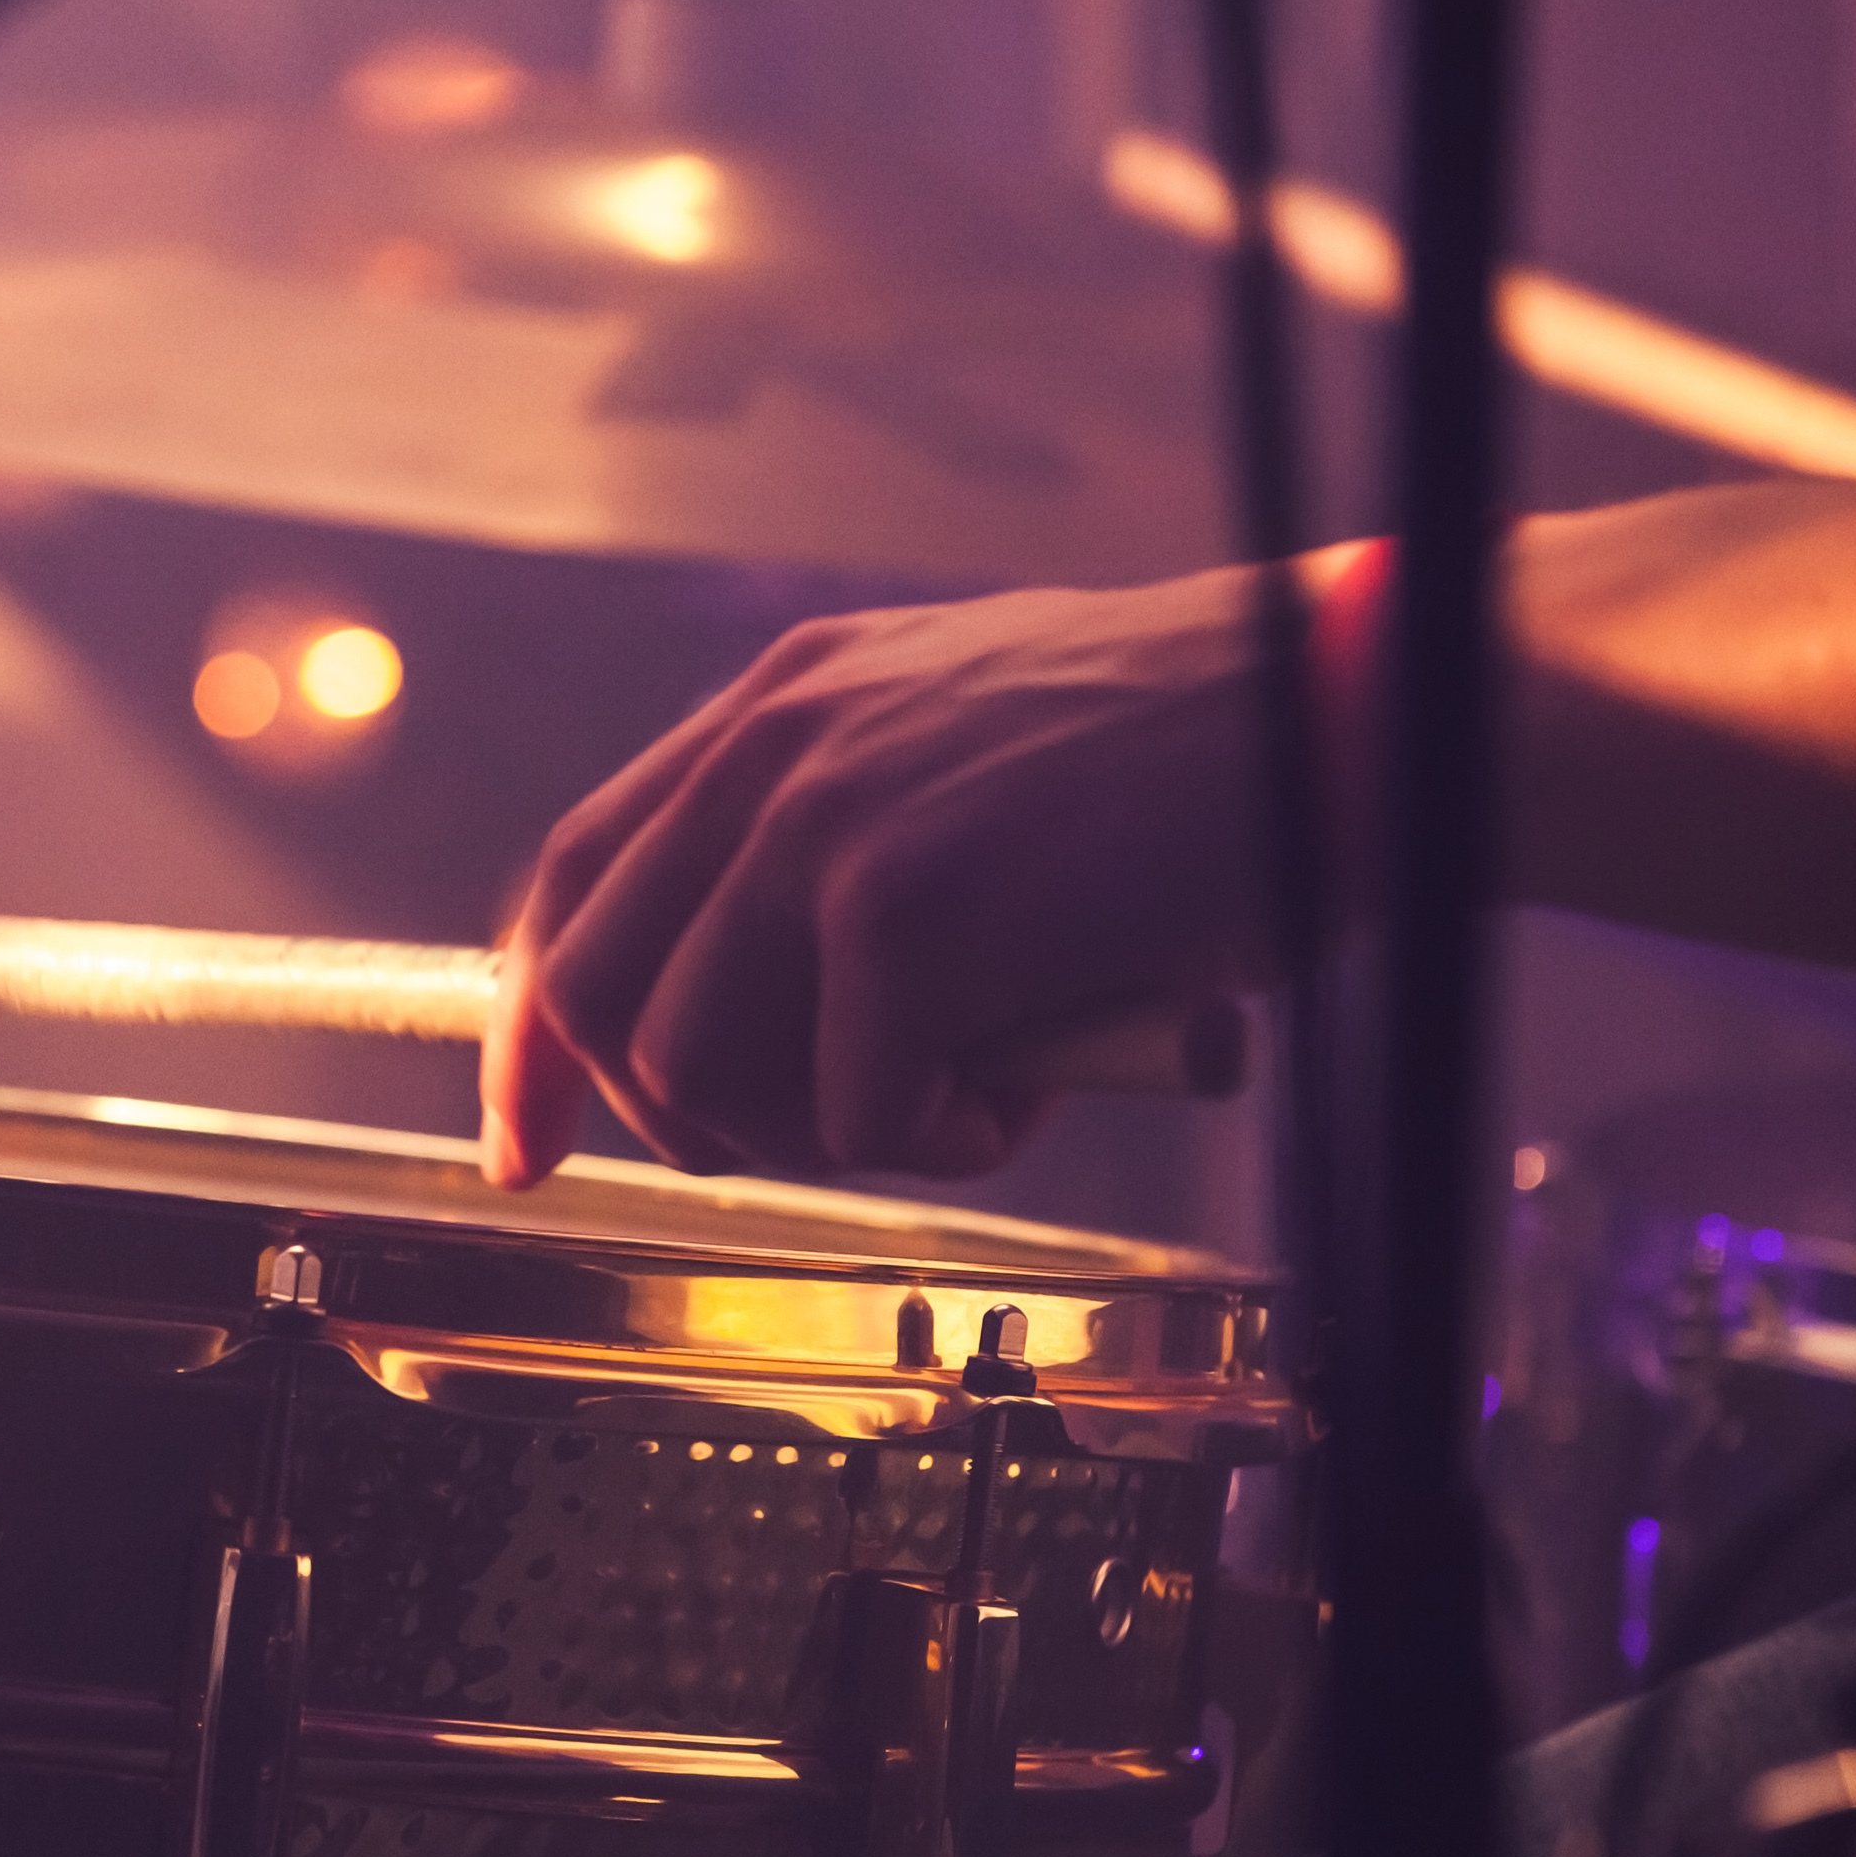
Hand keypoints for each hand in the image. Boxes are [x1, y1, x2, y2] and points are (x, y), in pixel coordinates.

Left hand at [483, 559, 1319, 1187]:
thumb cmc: (1181, 768)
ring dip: (814, 1133)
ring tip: (951, 1096)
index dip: (530, 1029)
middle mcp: (770, 753)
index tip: (526, 1139)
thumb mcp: (956, 755)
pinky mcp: (906, 914)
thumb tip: (761, 1024)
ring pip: (693, 1068)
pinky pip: (855, 1116)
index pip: (573, 878)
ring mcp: (825, 829)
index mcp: (773, 709)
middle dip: (662, 1115)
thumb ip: (837, 847)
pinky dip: (938, 1147)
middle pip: (590, 992)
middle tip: (791, 1144)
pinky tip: (1022, 1095)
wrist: (1329, 721)